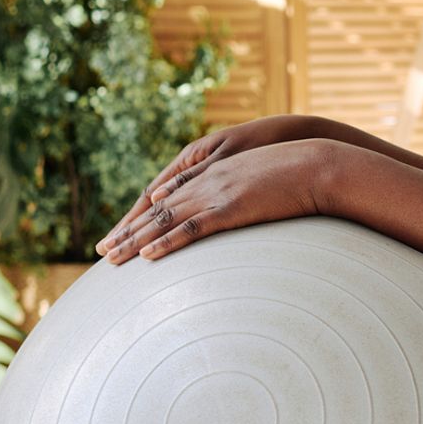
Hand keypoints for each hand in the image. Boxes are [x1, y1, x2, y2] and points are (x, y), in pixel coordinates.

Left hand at [101, 140, 342, 264]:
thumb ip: (241, 190)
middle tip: (103, 252)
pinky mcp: (231, 208)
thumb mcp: (263, 179)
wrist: (319, 164)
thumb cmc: (300, 174)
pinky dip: (167, 242)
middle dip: (127, 231)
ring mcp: (216, 194)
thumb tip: (230, 210)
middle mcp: (206, 181)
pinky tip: (149, 255)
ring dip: (135, 240)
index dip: (142, 217)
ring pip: (164, 219)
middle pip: (156, 209)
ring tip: (111, 259)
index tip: (124, 233)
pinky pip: (192, 228)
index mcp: (212, 173)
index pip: (167, 197)